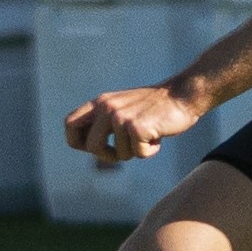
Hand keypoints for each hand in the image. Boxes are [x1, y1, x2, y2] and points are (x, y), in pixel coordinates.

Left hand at [64, 81, 203, 166]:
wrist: (181, 95)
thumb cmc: (153, 108)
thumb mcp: (122, 110)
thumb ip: (105, 124)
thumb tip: (90, 151)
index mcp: (100, 103)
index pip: (69, 124)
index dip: (78, 142)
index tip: (95, 148)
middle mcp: (107, 108)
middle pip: (91, 146)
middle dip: (107, 155)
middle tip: (124, 151)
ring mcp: (121, 117)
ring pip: (118, 154)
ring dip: (135, 152)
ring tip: (147, 135)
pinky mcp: (137, 127)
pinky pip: (139, 154)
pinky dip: (150, 151)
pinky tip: (157, 136)